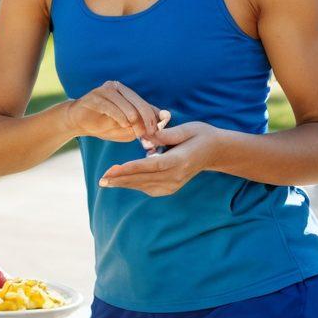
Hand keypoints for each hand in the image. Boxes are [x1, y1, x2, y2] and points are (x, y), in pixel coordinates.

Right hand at [66, 81, 168, 142]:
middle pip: (140, 104)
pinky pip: (112, 108)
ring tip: (136, 132)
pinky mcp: (95, 96)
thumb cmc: (103, 124)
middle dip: (147, 120)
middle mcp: (118, 88)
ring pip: (128, 106)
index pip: (146, 105)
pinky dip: (120, 117)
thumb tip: (161, 124)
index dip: (155, 118)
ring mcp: (106, 90)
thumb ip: (141, 125)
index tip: (158, 132)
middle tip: (150, 133)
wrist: (77, 122)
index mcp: (127, 93)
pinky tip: (123, 124)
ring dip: (134, 121)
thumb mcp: (125, 127)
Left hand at [98, 121, 222, 196]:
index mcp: (180, 160)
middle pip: (145, 179)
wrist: (216, 151)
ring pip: (145, 186)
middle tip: (101, 179)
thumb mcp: (187, 129)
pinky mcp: (172, 187)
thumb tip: (145, 134)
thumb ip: (166, 134)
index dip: (131, 168)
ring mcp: (175, 184)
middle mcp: (177, 176)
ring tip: (106, 181)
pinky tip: (122, 180)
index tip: (113, 170)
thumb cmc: (201, 135)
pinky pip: (149, 188)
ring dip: (125, 183)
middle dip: (121, 179)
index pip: (152, 166)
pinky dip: (135, 184)